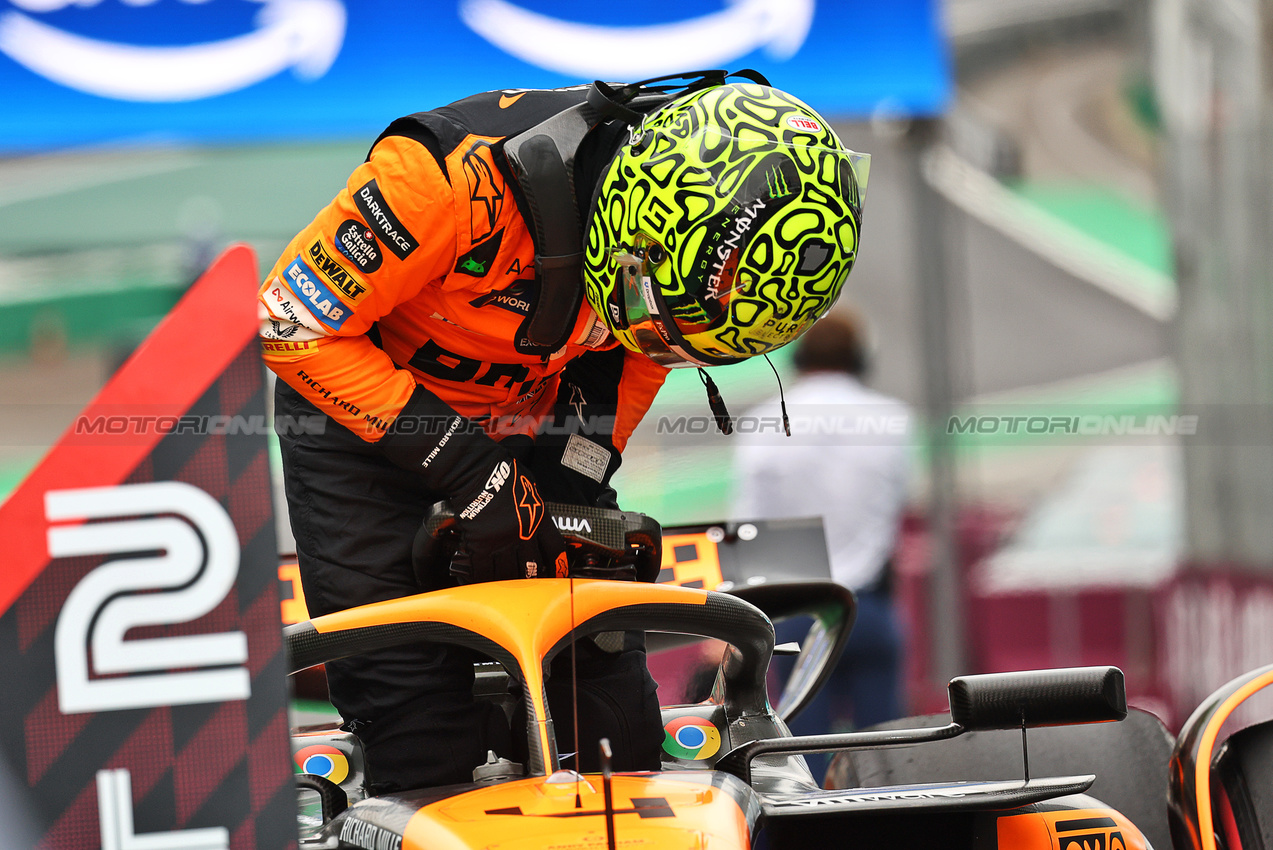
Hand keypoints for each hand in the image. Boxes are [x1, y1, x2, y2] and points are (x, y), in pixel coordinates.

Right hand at [448, 458, 568, 583]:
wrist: (475, 470)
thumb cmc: (501, 473)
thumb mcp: (531, 488)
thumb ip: (536, 508)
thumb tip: (539, 521)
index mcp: (538, 517)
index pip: (554, 549)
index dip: (557, 566)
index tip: (557, 574)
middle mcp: (524, 532)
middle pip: (532, 566)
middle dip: (530, 576)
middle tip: (526, 580)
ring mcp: (502, 540)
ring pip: (508, 573)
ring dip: (505, 580)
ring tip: (502, 583)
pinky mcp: (480, 544)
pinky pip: (483, 570)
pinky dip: (481, 577)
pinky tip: (479, 578)